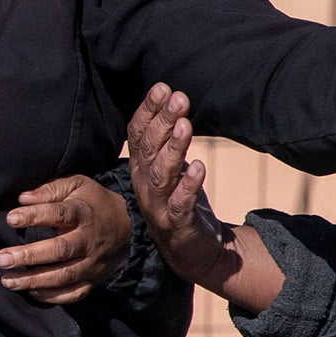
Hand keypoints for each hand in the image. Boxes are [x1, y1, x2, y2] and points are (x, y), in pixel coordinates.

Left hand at [0, 174, 128, 304]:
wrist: (129, 226)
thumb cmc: (92, 203)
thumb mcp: (76, 185)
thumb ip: (50, 189)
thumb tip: (22, 198)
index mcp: (83, 213)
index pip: (59, 214)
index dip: (35, 216)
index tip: (10, 219)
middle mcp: (88, 241)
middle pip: (60, 250)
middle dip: (29, 256)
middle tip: (2, 259)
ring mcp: (93, 263)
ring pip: (64, 276)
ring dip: (35, 280)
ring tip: (7, 281)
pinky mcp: (94, 280)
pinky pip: (74, 293)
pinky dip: (53, 296)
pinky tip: (31, 292)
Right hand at [122, 85, 280, 312]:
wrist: (192, 250)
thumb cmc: (181, 201)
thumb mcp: (171, 167)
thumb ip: (167, 138)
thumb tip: (171, 97)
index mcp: (141, 168)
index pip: (137, 135)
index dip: (148, 111)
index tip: (162, 87)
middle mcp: (144, 184)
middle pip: (149, 149)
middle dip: (162, 121)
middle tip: (178, 98)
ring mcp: (158, 205)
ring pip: (161, 174)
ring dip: (172, 149)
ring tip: (184, 125)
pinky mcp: (177, 224)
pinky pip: (180, 203)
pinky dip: (188, 185)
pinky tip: (198, 167)